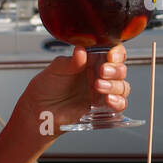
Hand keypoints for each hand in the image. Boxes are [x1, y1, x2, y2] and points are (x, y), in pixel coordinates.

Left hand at [13, 44, 130, 136]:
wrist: (40, 112)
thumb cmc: (45, 88)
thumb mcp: (55, 70)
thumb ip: (70, 62)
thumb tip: (81, 51)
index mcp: (90, 60)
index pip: (111, 51)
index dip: (116, 52)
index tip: (110, 55)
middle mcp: (99, 74)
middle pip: (120, 68)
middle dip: (115, 70)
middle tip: (102, 71)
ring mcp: (102, 91)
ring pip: (122, 86)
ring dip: (115, 86)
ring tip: (99, 87)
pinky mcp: (103, 107)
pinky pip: (120, 104)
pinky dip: (118, 102)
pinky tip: (108, 100)